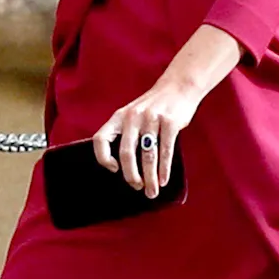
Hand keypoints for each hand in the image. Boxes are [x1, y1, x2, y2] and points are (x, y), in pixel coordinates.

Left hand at [92, 26, 241, 195]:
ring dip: (150, 177)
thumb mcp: (133, 115)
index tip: (114, 169)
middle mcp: (132, 117)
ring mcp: (151, 119)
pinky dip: (164, 168)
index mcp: (119, 117)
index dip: (103, 157)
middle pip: (126, 152)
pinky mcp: (170, 122)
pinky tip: (164, 179)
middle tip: (137, 187)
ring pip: (147, 155)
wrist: (178, 87)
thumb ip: (126, 133)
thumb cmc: (154, 107)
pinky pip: (165, 150)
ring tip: (152, 191)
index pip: (101, 139)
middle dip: (131, 175)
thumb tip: (125, 167)